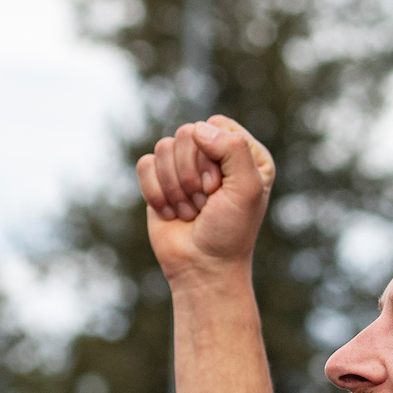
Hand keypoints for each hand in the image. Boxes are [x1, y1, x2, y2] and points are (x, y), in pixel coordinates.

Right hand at [136, 116, 275, 286]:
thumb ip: (233, 149)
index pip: (216, 125)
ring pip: (163, 148)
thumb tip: (196, 129)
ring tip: (191, 211)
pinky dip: (156, 193)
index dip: (212, 154)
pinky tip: (171, 213)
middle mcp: (214, 155)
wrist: (202, 267)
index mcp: (244, 152)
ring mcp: (184, 166)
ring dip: (176, 188)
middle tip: (205, 203)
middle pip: (186, 134)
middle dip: (192, 175)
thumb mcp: (246, 189)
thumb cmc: (230, 232)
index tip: (219, 187)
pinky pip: (145, 165)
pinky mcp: (159, 180)